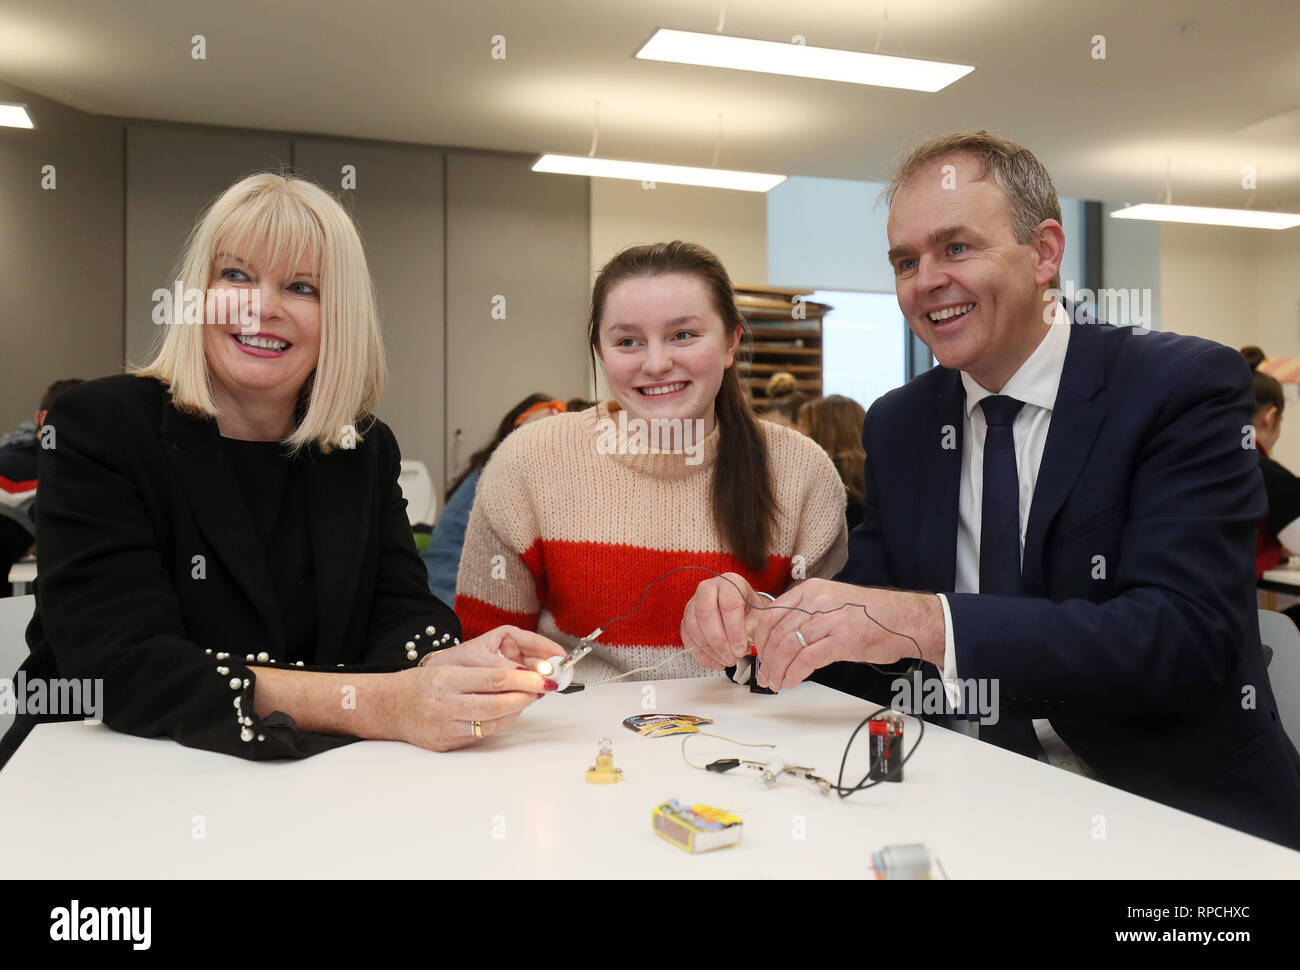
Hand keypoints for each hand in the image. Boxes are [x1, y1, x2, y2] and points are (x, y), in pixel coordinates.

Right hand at [391, 626, 565, 750]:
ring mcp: (445, 728)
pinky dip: (499, 723)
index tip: (543, 678)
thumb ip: (482, 673)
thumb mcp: (448, 668)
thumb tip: (522, 675)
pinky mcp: (447, 744)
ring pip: (492, 723)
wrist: (390, 707)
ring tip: (526, 699)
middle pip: (496, 704)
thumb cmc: (423, 684)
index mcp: (445, 679)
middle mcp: (444, 704)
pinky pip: (481, 735)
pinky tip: (506, 713)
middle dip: (525, 697)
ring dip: (515, 711)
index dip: (524, 680)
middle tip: (542, 689)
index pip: (494, 679)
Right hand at [680, 572, 759, 670]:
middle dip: (719, 641)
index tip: (741, 648)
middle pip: (705, 613)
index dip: (735, 629)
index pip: (728, 604)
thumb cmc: (751, 611)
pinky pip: (687, 636)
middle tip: (732, 657)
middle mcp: (708, 588)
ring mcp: (694, 602)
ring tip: (726, 661)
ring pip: (693, 625)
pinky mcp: (687, 617)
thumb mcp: (759, 616)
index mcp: (730, 582)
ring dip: (709, 649)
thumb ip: (752, 628)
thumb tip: (742, 646)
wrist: (744, 610)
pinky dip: (700, 653)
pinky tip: (715, 662)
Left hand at [749, 580, 941, 691]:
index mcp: (811, 590)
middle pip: (776, 632)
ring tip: (776, 682)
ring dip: (778, 669)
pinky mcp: (843, 640)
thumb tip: (780, 637)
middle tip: (765, 675)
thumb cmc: (871, 615)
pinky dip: (794, 673)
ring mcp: (830, 619)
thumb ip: (806, 615)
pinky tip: (791, 681)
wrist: (906, 620)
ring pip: (788, 646)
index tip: (759, 656)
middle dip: (766, 659)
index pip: (771, 614)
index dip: (760, 639)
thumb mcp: (832, 603)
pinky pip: (807, 659)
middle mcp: (817, 601)